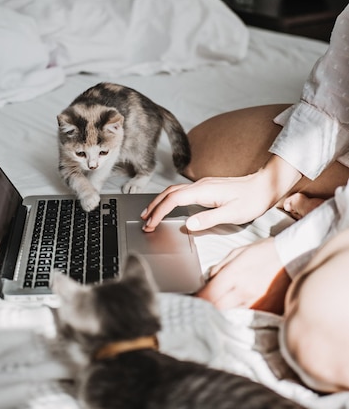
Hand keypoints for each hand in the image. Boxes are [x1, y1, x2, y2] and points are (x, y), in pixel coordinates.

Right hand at [141, 156, 301, 232]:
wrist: (264, 186)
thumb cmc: (252, 200)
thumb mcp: (233, 213)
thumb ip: (209, 218)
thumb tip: (188, 223)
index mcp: (204, 191)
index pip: (174, 200)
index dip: (159, 212)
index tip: (150, 224)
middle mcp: (200, 185)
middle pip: (169, 193)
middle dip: (154, 206)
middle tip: (144, 220)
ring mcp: (203, 184)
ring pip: (174, 191)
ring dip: (160, 201)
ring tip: (150, 213)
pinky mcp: (206, 187)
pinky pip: (181, 191)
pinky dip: (169, 199)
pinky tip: (168, 206)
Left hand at [195, 238, 290, 313]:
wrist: (294, 256)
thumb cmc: (265, 252)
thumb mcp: (238, 252)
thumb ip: (220, 267)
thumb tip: (208, 280)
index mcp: (233, 275)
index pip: (208, 295)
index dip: (197, 301)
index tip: (192, 302)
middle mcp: (243, 292)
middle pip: (216, 310)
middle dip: (206, 311)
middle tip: (200, 310)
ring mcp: (256, 304)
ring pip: (231, 318)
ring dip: (221, 317)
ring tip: (216, 315)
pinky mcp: (268, 311)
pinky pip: (249, 320)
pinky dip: (239, 320)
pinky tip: (236, 317)